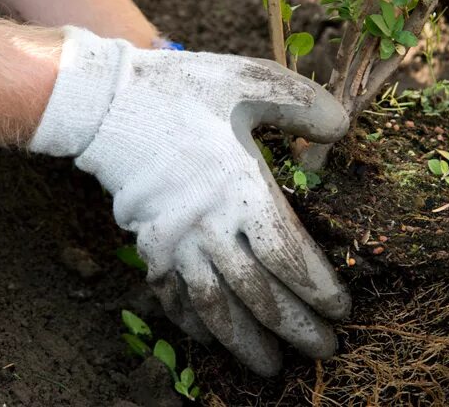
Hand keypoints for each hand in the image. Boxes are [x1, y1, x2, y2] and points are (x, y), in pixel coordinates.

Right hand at [30, 28, 350, 375]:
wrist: (107, 102)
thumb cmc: (184, 90)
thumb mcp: (252, 81)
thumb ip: (305, 106)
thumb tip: (341, 135)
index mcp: (241, 189)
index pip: (289, 258)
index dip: (318, 291)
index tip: (341, 310)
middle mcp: (209, 225)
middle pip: (258, 295)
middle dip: (294, 328)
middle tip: (323, 352)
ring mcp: (174, 240)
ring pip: (214, 307)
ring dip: (243, 341)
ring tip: (270, 367)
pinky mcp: (147, 243)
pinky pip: (172, 295)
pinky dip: (192, 323)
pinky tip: (208, 339)